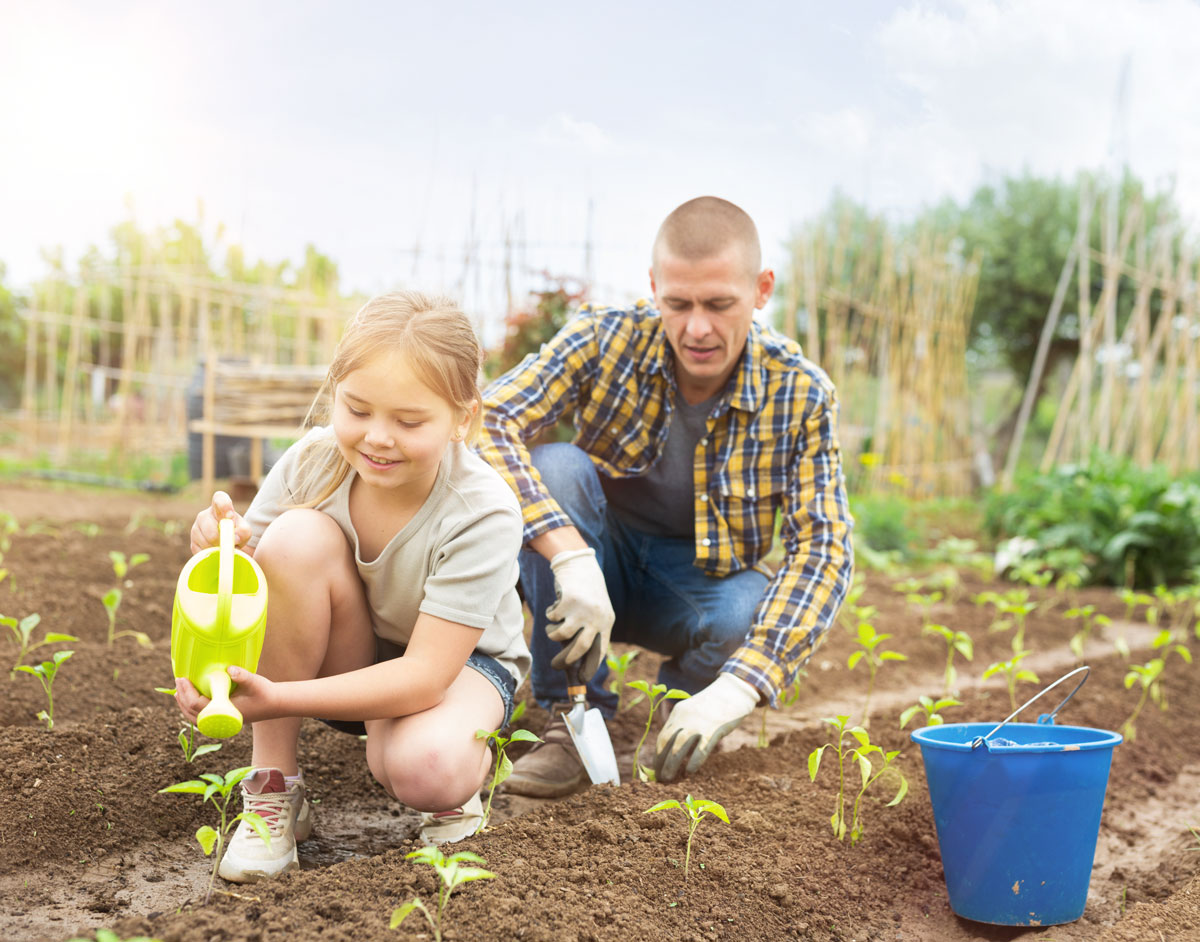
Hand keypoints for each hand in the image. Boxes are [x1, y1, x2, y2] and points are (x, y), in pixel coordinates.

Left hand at [173, 666, 279, 725]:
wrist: (275, 704)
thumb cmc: (265, 693)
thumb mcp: (255, 682)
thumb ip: (242, 676)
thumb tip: (229, 669)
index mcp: (225, 712)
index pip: (198, 705)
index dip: (187, 692)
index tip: (182, 679)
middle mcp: (221, 720)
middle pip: (192, 713)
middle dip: (182, 697)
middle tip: (178, 681)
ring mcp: (221, 722)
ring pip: (195, 718)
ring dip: (184, 705)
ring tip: (178, 693)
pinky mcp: (223, 720)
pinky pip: (202, 718)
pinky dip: (192, 710)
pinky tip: (191, 700)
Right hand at [190, 490, 251, 554]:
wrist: (227, 543)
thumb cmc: (236, 532)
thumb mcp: (244, 530)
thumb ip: (243, 531)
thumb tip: (234, 537)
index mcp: (219, 506)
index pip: (219, 498)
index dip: (224, 506)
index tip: (230, 516)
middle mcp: (204, 515)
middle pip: (210, 528)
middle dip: (222, 538)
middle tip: (230, 543)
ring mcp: (196, 528)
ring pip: (206, 541)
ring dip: (218, 548)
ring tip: (224, 546)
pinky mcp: (192, 543)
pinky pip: (202, 551)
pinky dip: (212, 555)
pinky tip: (216, 551)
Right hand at [544, 548, 613, 677]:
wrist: (581, 565)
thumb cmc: (587, 593)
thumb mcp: (597, 611)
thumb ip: (590, 631)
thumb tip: (574, 659)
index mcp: (606, 622)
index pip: (599, 651)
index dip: (590, 667)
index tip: (582, 679)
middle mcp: (596, 617)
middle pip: (580, 648)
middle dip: (565, 661)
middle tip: (555, 666)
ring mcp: (582, 609)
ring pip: (561, 635)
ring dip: (553, 634)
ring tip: (553, 628)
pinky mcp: (568, 600)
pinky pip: (552, 618)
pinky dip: (550, 615)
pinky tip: (555, 607)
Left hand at [654, 673, 759, 780]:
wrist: (734, 691)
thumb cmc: (715, 704)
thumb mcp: (693, 709)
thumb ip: (684, 724)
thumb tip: (677, 749)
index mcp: (678, 713)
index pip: (662, 737)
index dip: (658, 754)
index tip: (656, 768)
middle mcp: (684, 718)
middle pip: (666, 743)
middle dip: (660, 762)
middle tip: (660, 778)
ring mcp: (698, 724)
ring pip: (678, 747)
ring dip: (670, 765)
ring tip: (668, 779)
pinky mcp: (714, 730)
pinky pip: (700, 749)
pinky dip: (693, 762)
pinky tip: (690, 772)